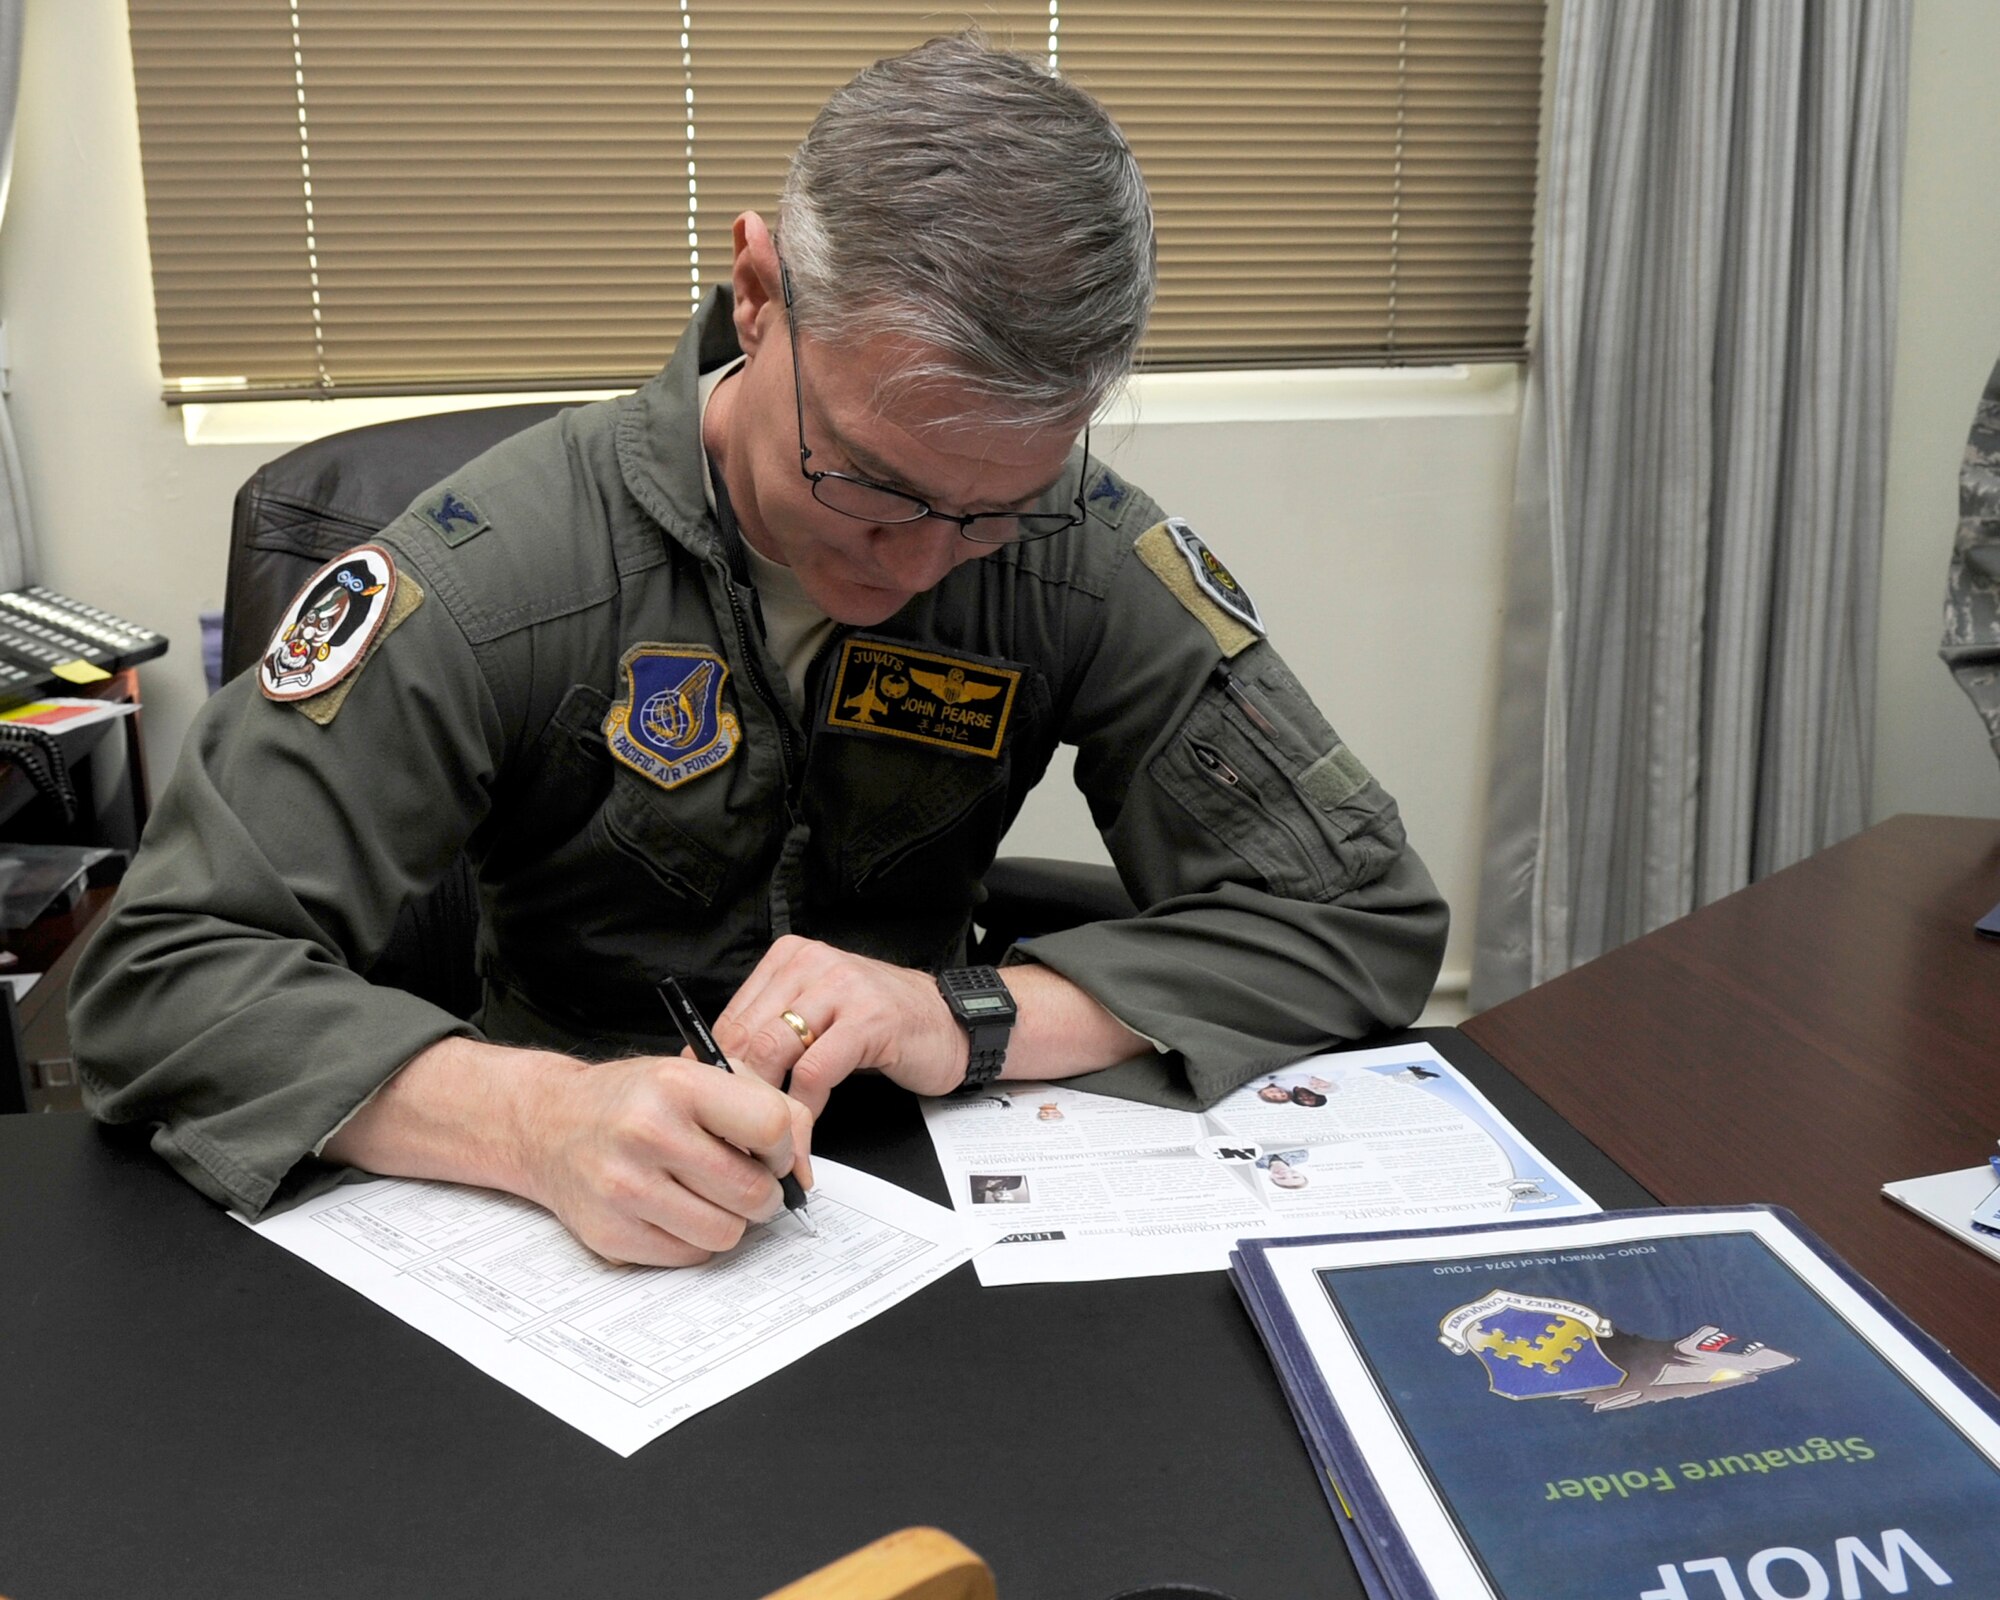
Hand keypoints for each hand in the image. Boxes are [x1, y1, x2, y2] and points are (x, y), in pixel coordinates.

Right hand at [324, 1036, 813, 1270]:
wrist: (550, 1123)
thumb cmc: (637, 1099)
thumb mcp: (704, 1076)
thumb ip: (771, 1110)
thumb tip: (803, 1173)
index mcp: (678, 1085)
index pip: (771, 1129)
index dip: (783, 1148)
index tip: (770, 1151)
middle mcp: (648, 1134)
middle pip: (753, 1192)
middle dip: (763, 1192)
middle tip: (743, 1179)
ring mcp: (624, 1188)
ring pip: (726, 1234)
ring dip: (731, 1220)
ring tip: (708, 1194)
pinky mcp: (610, 1233)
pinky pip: (690, 1257)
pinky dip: (694, 1240)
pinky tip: (676, 1209)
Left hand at [711, 935, 968, 1116]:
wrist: (952, 1023)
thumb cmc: (882, 1024)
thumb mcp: (819, 1015)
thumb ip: (775, 1032)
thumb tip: (717, 1073)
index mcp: (790, 959)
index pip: (731, 1016)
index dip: (714, 1068)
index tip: (708, 1107)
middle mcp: (812, 964)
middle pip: (747, 1034)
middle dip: (737, 1091)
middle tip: (735, 1132)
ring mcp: (843, 987)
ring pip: (775, 1050)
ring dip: (767, 1104)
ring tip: (768, 1136)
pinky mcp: (869, 1019)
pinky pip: (816, 1070)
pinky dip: (805, 1106)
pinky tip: (806, 1124)